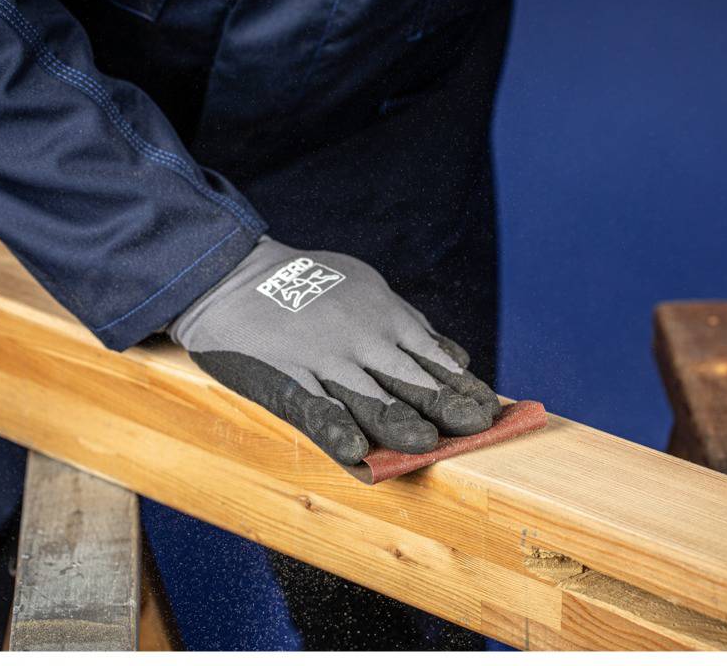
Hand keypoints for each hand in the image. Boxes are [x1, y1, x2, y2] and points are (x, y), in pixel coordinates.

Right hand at [169, 238, 500, 464]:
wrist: (234, 274)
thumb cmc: (310, 284)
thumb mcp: (369, 289)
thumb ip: (412, 326)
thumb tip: (458, 356)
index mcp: (383, 319)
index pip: (434, 361)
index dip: (462, 389)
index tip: (492, 411)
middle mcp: (360, 342)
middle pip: (410, 381)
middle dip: (446, 406)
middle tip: (478, 428)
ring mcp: (322, 361)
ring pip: (367, 398)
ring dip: (399, 421)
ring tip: (427, 444)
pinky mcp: (285, 378)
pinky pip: (314, 408)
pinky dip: (335, 429)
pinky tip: (356, 452)